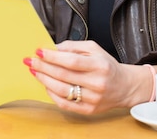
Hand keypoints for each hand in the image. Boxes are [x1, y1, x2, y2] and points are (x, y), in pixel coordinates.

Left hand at [25, 40, 153, 113]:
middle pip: (63, 75)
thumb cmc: (107, 65)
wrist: (125, 86)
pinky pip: (65, 104)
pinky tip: (46, 85)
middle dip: (43, 67)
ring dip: (44, 80)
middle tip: (30, 61)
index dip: (52, 56)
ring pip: (62, 90)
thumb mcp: (94, 48)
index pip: (71, 61)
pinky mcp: (89, 110)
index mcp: (99, 65)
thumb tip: (53, 48)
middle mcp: (97, 83)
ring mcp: (93, 98)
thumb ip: (73, 46)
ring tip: (35, 72)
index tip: (39, 51)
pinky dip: (52, 94)